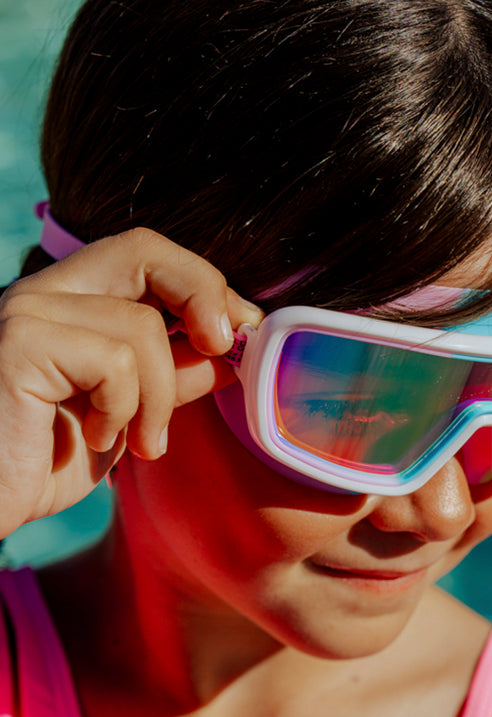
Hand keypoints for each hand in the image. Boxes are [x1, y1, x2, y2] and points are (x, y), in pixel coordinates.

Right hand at [0, 228, 262, 538]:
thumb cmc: (50, 461)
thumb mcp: (133, 411)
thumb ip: (176, 373)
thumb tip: (234, 349)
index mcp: (70, 299)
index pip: (145, 254)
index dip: (203, 285)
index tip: (240, 330)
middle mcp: (43, 292)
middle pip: (143, 250)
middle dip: (202, 294)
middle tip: (221, 346)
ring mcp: (26, 312)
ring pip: (142, 327)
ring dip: (160, 397)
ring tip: (144, 441)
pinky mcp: (20, 344)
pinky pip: (115, 362)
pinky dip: (124, 409)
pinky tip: (99, 438)